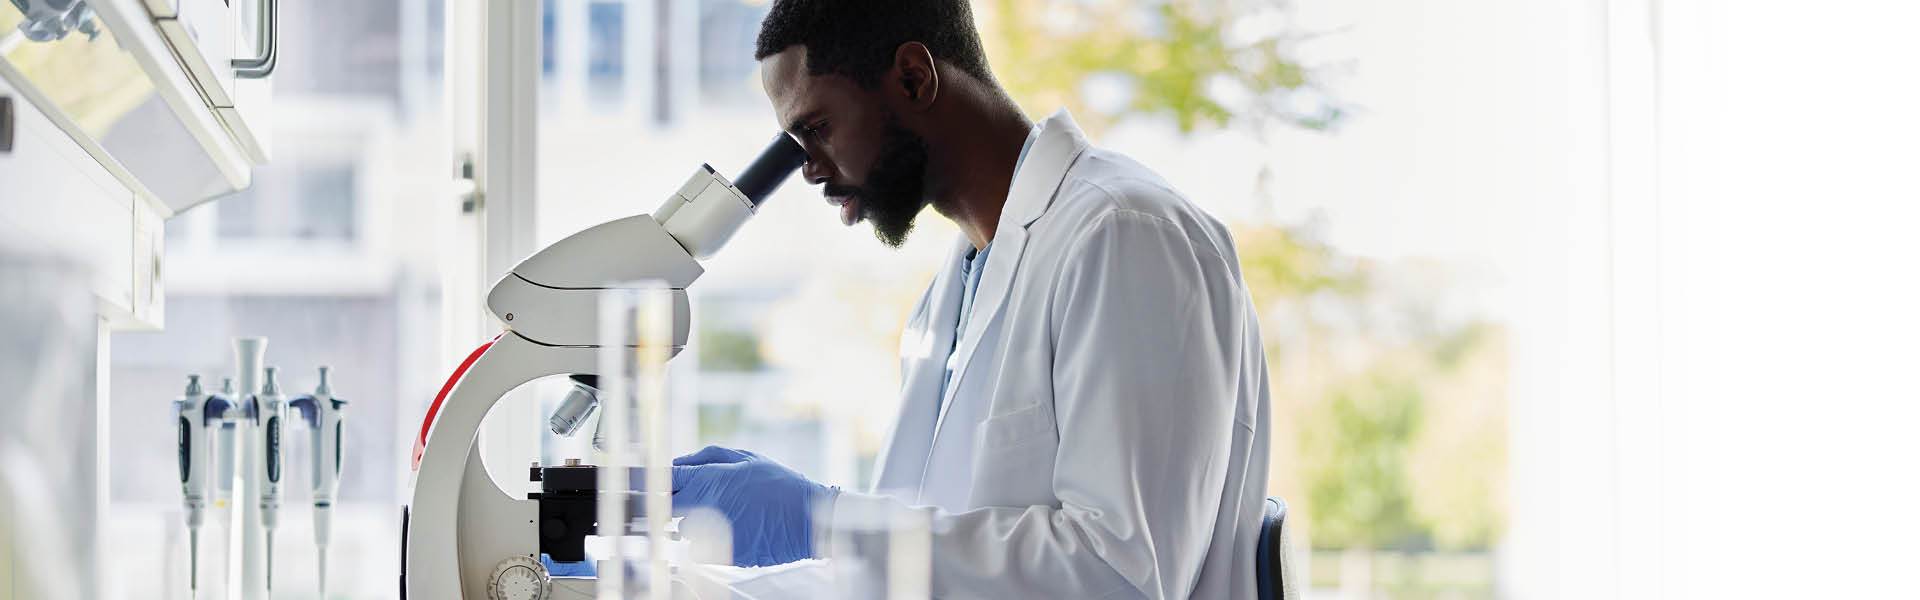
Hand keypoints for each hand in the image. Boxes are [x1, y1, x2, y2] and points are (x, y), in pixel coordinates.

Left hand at [668, 446, 837, 566]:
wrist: (806, 519)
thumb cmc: (779, 485)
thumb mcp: (747, 458)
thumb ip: (708, 457)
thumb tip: (678, 462)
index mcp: (709, 477)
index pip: (664, 479)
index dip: (653, 480)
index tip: (650, 483)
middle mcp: (705, 504)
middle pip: (666, 507)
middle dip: (673, 503)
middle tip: (691, 501)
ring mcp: (712, 530)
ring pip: (682, 530)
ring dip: (692, 524)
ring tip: (723, 516)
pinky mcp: (720, 553)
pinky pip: (695, 551)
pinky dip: (705, 544)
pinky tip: (728, 533)